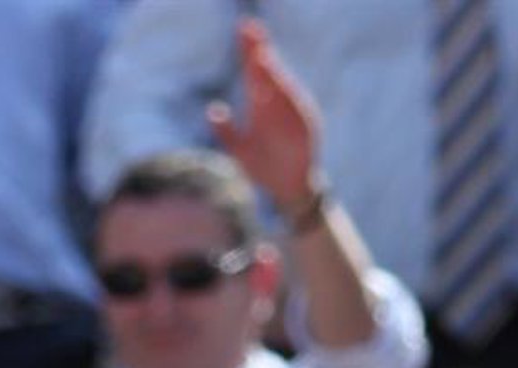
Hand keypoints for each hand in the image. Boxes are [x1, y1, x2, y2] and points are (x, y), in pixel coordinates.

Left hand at [208, 16, 321, 214]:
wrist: (288, 188)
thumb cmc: (264, 167)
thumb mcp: (239, 150)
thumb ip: (227, 131)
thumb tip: (212, 111)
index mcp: (261, 105)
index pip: (254, 71)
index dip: (248, 50)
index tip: (242, 29)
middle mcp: (276, 103)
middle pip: (266, 72)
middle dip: (258, 52)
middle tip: (248, 29)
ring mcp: (290, 113)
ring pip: (280, 87)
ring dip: (270, 73)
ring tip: (260, 56)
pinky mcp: (304, 126)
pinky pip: (296, 109)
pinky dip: (287, 98)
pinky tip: (278, 86)